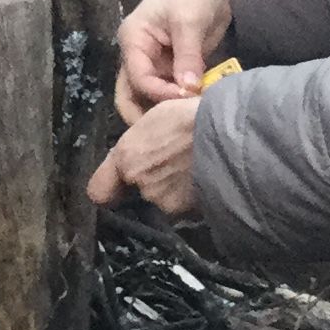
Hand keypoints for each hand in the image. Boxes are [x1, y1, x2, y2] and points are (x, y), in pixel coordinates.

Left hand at [89, 94, 200, 219]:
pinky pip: (188, 207)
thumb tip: (143, 153)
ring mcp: (166, 202)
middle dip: (155, 180)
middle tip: (177, 162)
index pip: (99, 191)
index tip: (118, 185)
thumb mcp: (157, 117)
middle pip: (141, 190)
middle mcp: (141, 184)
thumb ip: (141, 143)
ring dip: (177, 189)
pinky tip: (209, 178)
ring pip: (166, 199)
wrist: (230, 136)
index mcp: (127, 157)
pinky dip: (195, 197)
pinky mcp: (191, 214)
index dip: (109, 188)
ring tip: (197, 168)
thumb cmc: (193, 116)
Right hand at [114, 0, 232, 118]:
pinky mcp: (175, 67)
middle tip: (171, 130)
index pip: (138, 78)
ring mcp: (157, 63)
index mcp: (133, 40)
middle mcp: (139, 55)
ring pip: (150, 98)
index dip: (160, 94)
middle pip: (131, 95)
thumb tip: (188, 89)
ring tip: (184, 124)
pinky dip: (181, 102)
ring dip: (165, 110)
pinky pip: (172, 91)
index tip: (186, 99)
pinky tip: (195, 112)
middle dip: (147, 115)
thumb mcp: (188, 21)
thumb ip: (187, 56)